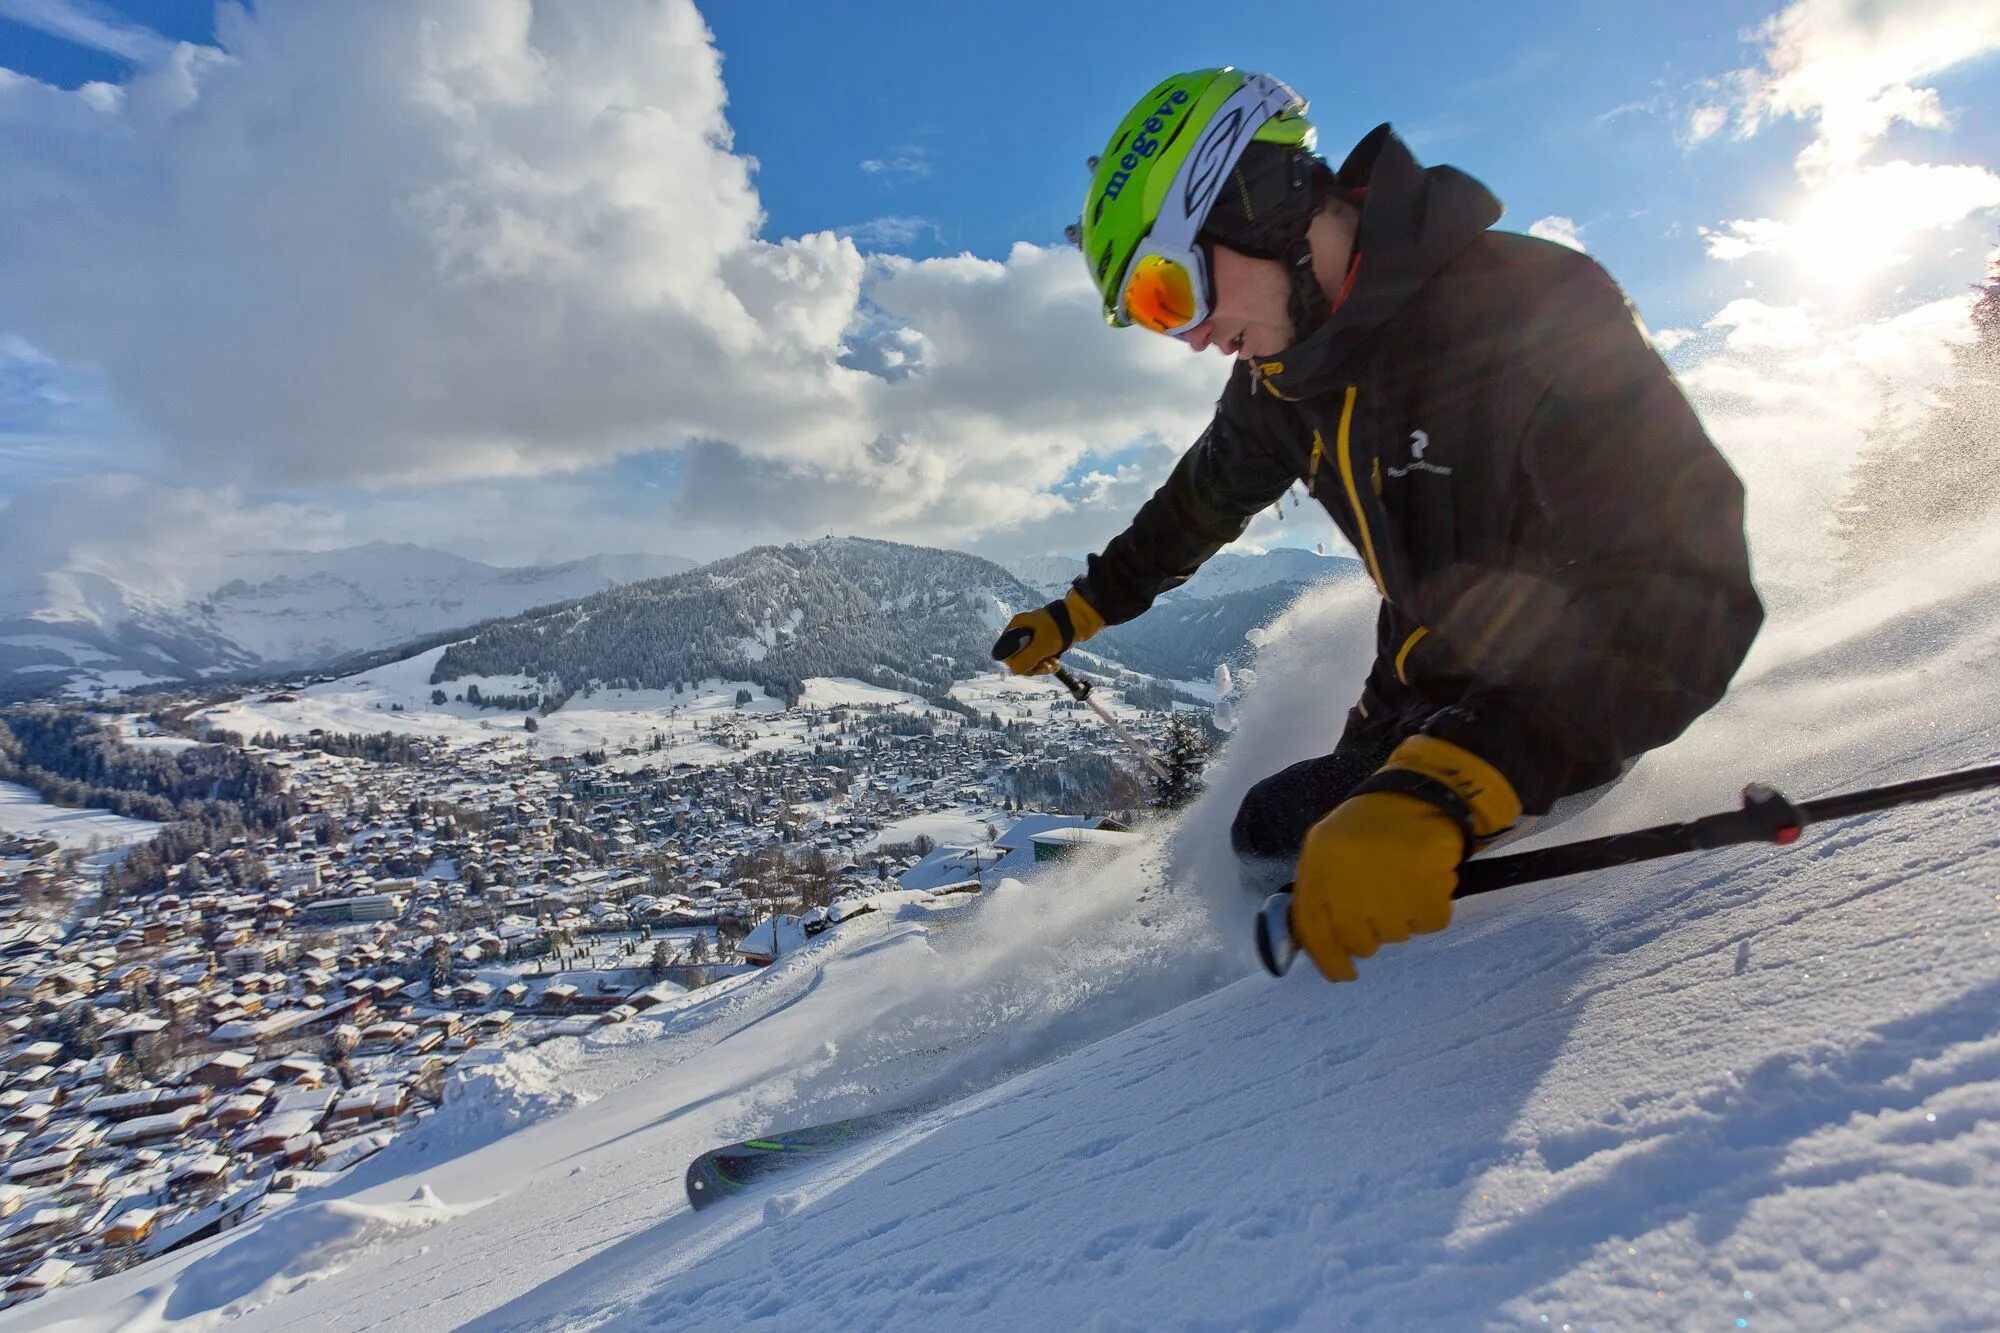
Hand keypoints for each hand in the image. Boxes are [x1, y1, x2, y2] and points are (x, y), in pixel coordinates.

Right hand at [991, 588, 1105, 675]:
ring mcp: (1033, 637)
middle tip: (1045, 667)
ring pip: (1030, 659)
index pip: (1007, 651)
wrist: (1080, 620)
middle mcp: (1022, 631)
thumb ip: (1025, 659)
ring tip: (1053, 665)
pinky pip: (1040, 657)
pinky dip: (1047, 663)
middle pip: (1019, 657)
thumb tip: (1014, 670)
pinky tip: (1056, 663)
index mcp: (1017, 627)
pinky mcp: (1044, 642)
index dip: (1017, 662)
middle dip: (1032, 666)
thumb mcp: (1040, 646)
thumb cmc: (1058, 629)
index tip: (1030, 667)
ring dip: (1041, 667)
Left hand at [1290, 736, 1521, 982]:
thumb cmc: (1369, 826)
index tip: (1343, 975)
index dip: (1327, 960)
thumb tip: (1315, 945)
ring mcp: (1390, 889)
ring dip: (1402, 918)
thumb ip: (1318, 891)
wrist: (1418, 793)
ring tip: (1403, 883)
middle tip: (1382, 908)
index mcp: (1319, 869)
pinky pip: (1431, 923)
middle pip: (1360, 941)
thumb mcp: (1326, 848)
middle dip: (1371, 934)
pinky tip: (1426, 883)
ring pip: (1396, 935)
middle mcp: (1349, 884)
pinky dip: (1431, 910)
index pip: (1314, 932)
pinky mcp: (1428, 887)